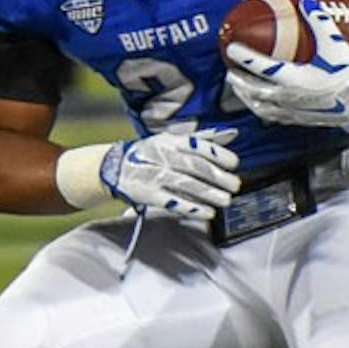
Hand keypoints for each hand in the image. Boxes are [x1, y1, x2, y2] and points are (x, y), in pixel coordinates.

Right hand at [98, 127, 240, 220]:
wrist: (114, 166)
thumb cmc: (149, 152)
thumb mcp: (172, 140)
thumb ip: (202, 138)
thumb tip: (233, 134)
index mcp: (171, 141)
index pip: (199, 146)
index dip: (219, 155)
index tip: (234, 164)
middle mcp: (164, 157)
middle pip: (196, 167)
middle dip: (218, 177)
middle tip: (234, 185)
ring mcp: (155, 176)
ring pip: (187, 185)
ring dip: (209, 194)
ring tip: (225, 200)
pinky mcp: (148, 194)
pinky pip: (173, 202)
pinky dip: (192, 208)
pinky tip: (207, 213)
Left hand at [225, 0, 348, 133]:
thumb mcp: (335, 44)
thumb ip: (320, 22)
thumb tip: (308, 2)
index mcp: (296, 77)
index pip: (262, 67)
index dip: (245, 58)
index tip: (231, 48)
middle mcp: (290, 97)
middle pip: (255, 90)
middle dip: (239, 80)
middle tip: (229, 71)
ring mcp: (292, 111)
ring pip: (260, 106)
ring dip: (246, 97)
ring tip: (238, 87)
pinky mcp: (298, 120)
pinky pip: (272, 116)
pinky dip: (260, 108)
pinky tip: (258, 103)